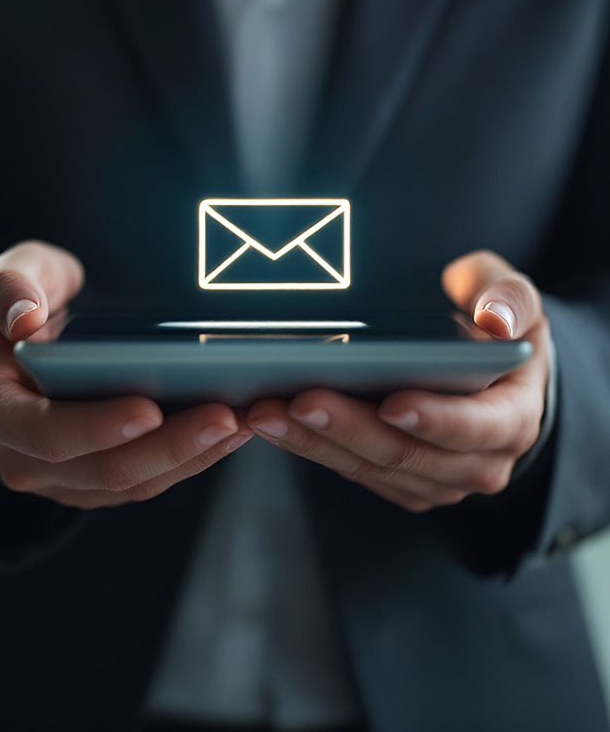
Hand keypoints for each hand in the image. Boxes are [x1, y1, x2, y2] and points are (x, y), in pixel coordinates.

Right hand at [0, 240, 250, 508]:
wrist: (19, 337)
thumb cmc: (16, 303)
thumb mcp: (3, 278)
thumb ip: (9, 286)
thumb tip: (24, 316)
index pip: (43, 433)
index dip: (95, 427)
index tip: (148, 409)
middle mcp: (22, 456)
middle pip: (101, 468)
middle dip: (169, 446)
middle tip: (226, 416)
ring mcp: (60, 475)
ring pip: (133, 482)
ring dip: (193, 457)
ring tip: (243, 422)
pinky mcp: (95, 478)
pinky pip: (147, 479)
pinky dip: (192, 459)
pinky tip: (232, 429)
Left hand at [246, 250, 550, 511]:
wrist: (490, 370)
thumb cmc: (494, 325)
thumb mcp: (513, 298)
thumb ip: (509, 297)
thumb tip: (498, 320)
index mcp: (512, 418)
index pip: (477, 427)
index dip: (435, 418)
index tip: (391, 402)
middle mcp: (478, 462)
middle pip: (407, 454)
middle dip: (350, 428)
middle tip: (300, 400)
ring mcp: (436, 479)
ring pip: (370, 468)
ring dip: (315, 442)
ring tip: (267, 411)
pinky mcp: (398, 481)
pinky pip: (352, 470)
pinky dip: (311, 447)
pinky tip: (270, 421)